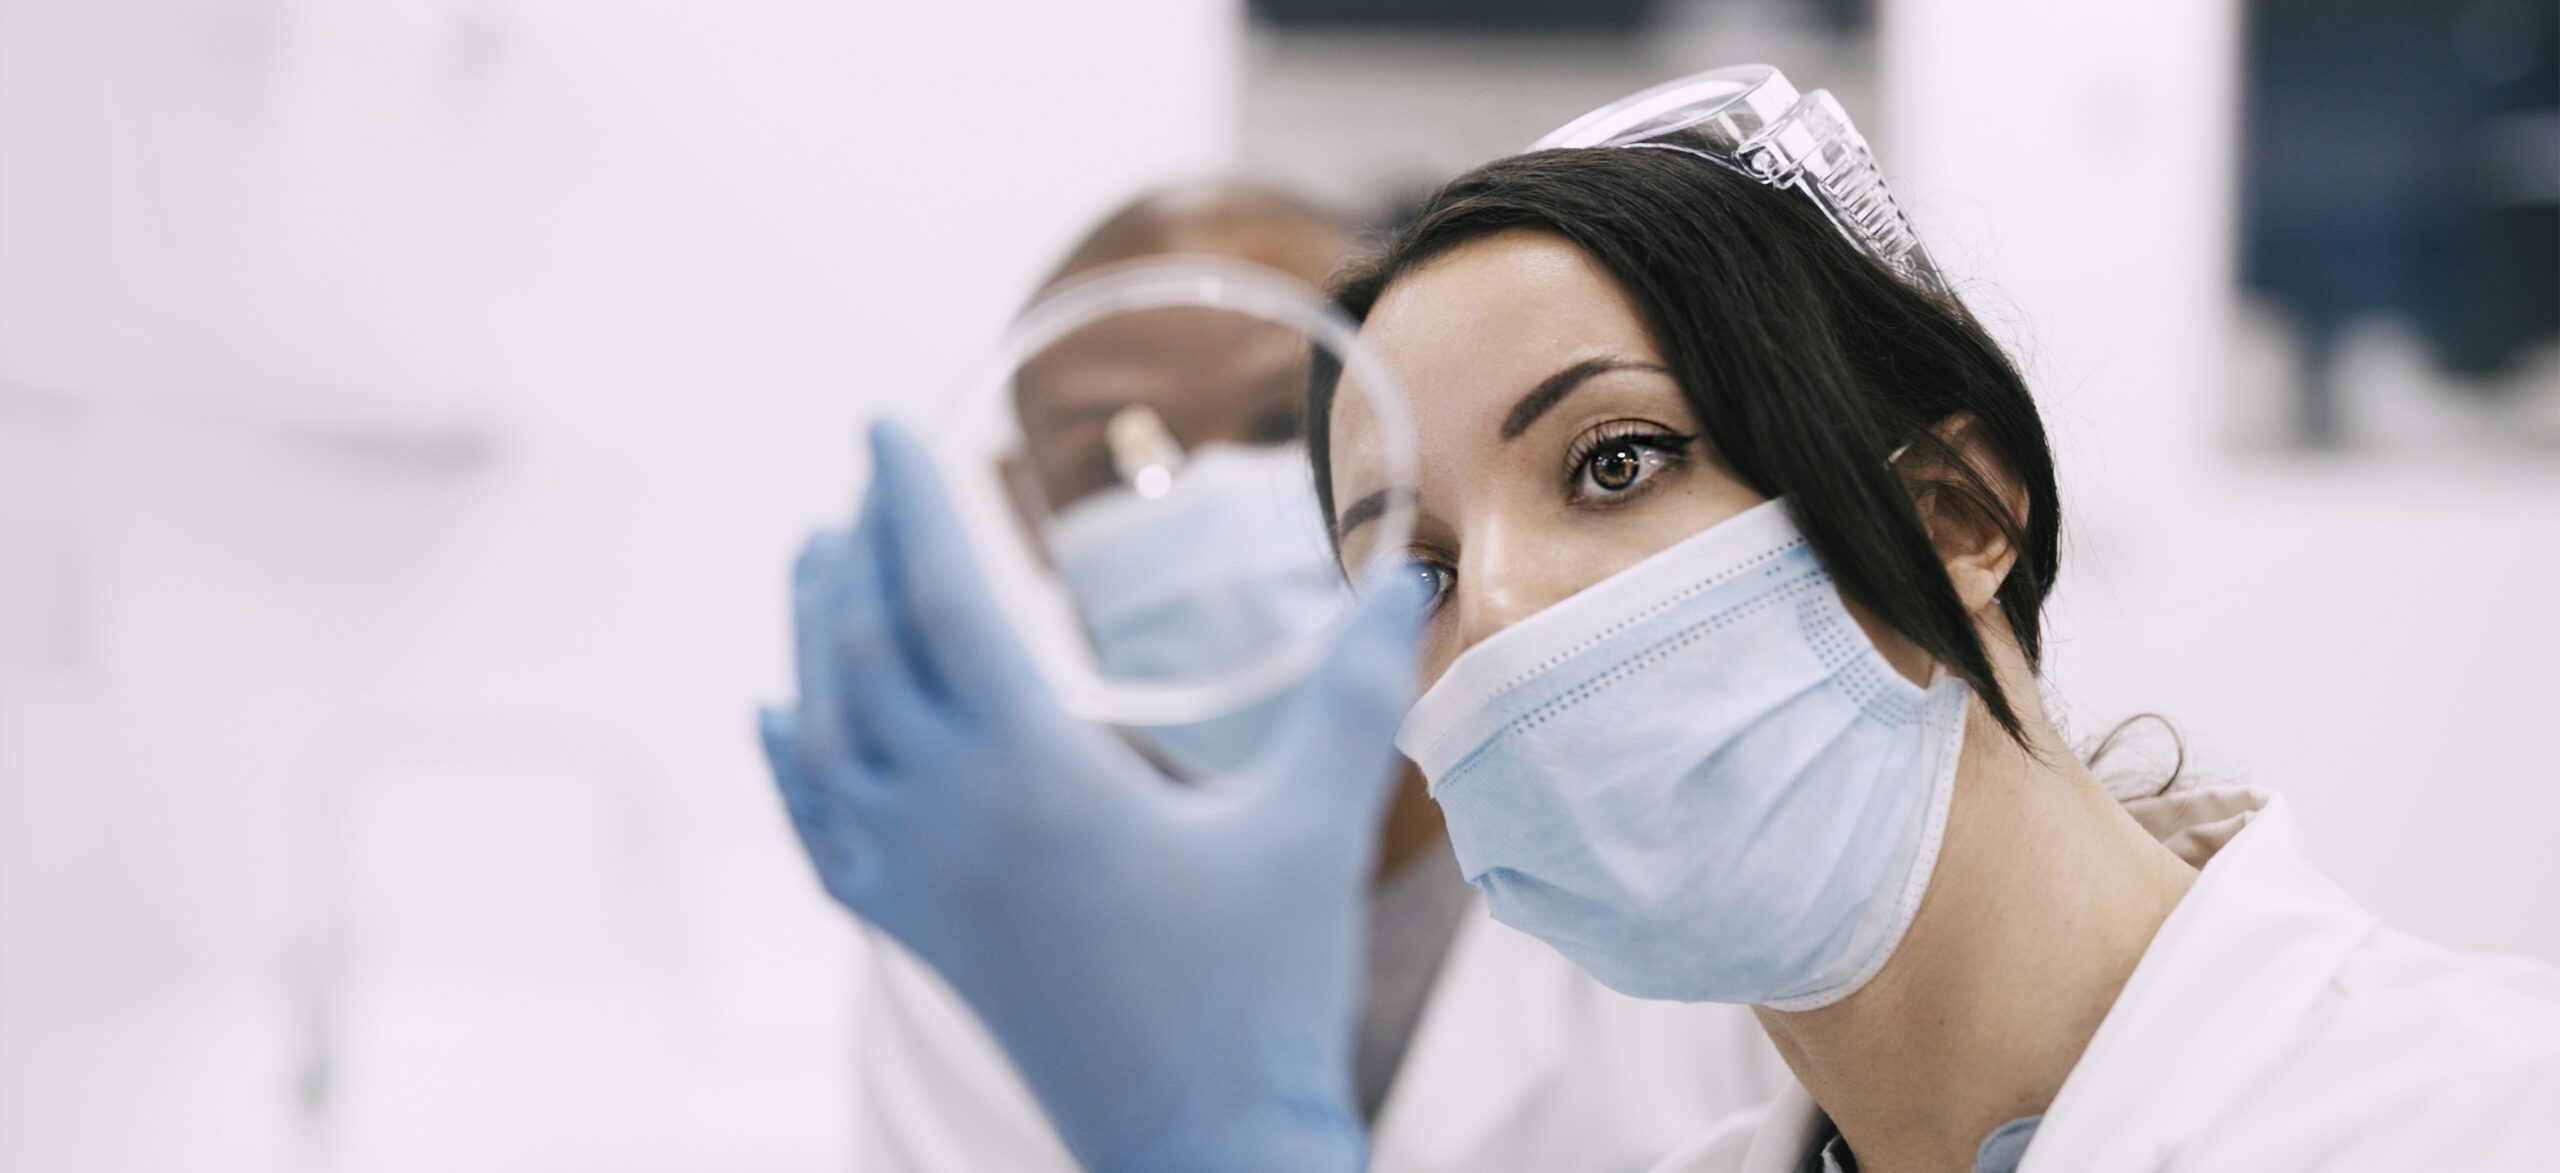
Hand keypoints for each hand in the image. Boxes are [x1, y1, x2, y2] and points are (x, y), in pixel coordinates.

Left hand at [761, 421, 1425, 1172]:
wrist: (1204, 1149)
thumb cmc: (1260, 993)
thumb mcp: (1314, 827)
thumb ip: (1354, 694)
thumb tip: (1405, 581)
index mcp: (1033, 773)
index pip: (940, 598)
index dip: (906, 501)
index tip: (880, 426)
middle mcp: (949, 818)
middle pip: (863, 650)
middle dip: (856, 551)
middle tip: (868, 479)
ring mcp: (919, 883)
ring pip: (827, 730)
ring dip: (815, 635)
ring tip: (820, 561)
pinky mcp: (919, 938)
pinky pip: (820, 831)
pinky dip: (790, 763)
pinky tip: (778, 719)